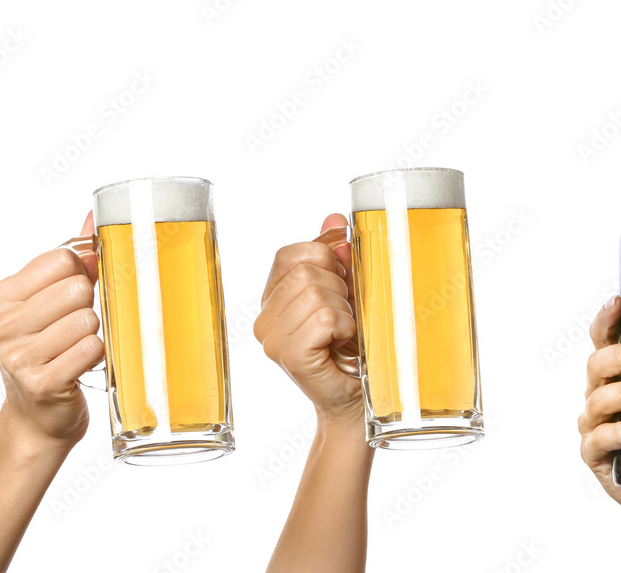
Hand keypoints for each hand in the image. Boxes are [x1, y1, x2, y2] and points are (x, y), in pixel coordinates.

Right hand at [0, 212, 103, 450]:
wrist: (40, 418)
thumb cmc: (52, 350)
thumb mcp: (52, 301)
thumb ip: (73, 258)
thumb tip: (94, 215)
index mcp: (0, 297)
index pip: (63, 258)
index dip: (82, 274)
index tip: (76, 294)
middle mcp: (0, 325)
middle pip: (77, 287)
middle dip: (90, 305)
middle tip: (76, 327)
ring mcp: (17, 357)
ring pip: (88, 318)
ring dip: (95, 333)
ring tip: (77, 348)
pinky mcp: (41, 383)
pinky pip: (92, 348)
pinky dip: (98, 356)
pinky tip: (82, 366)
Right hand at [254, 213, 361, 425]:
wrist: (357, 401)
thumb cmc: (354, 349)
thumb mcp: (347, 293)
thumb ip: (337, 256)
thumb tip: (335, 219)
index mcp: (272, 299)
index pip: (291, 253)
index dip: (325, 259)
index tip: (341, 286)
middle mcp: (264, 318)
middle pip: (307, 269)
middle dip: (340, 288)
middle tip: (344, 318)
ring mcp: (271, 338)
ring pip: (317, 291)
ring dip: (345, 309)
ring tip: (343, 333)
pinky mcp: (288, 354)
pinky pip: (325, 316)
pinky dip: (344, 326)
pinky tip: (342, 344)